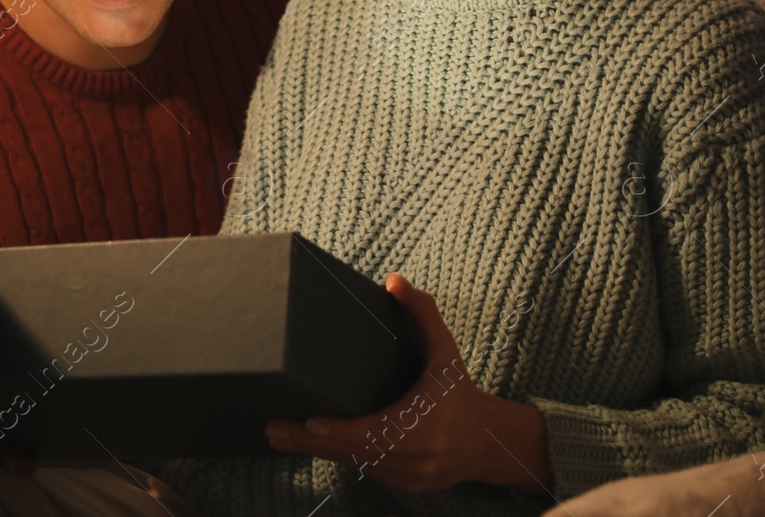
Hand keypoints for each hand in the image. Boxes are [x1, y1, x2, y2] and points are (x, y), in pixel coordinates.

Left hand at [264, 273, 551, 492]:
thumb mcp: (446, 350)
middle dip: (311, 442)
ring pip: (354, 464)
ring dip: (316, 452)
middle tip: (274, 427)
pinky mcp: (405, 484)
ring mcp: (411, 475)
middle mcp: (418, 455)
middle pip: (355, 452)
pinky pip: (363, 471)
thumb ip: (422, 312)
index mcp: (427, 422)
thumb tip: (393, 279)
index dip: (343, 430)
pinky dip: (336, 458)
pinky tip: (307, 446)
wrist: (490, 442)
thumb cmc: (460, 391)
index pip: (378, 432)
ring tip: (278, 436)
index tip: (311, 422)